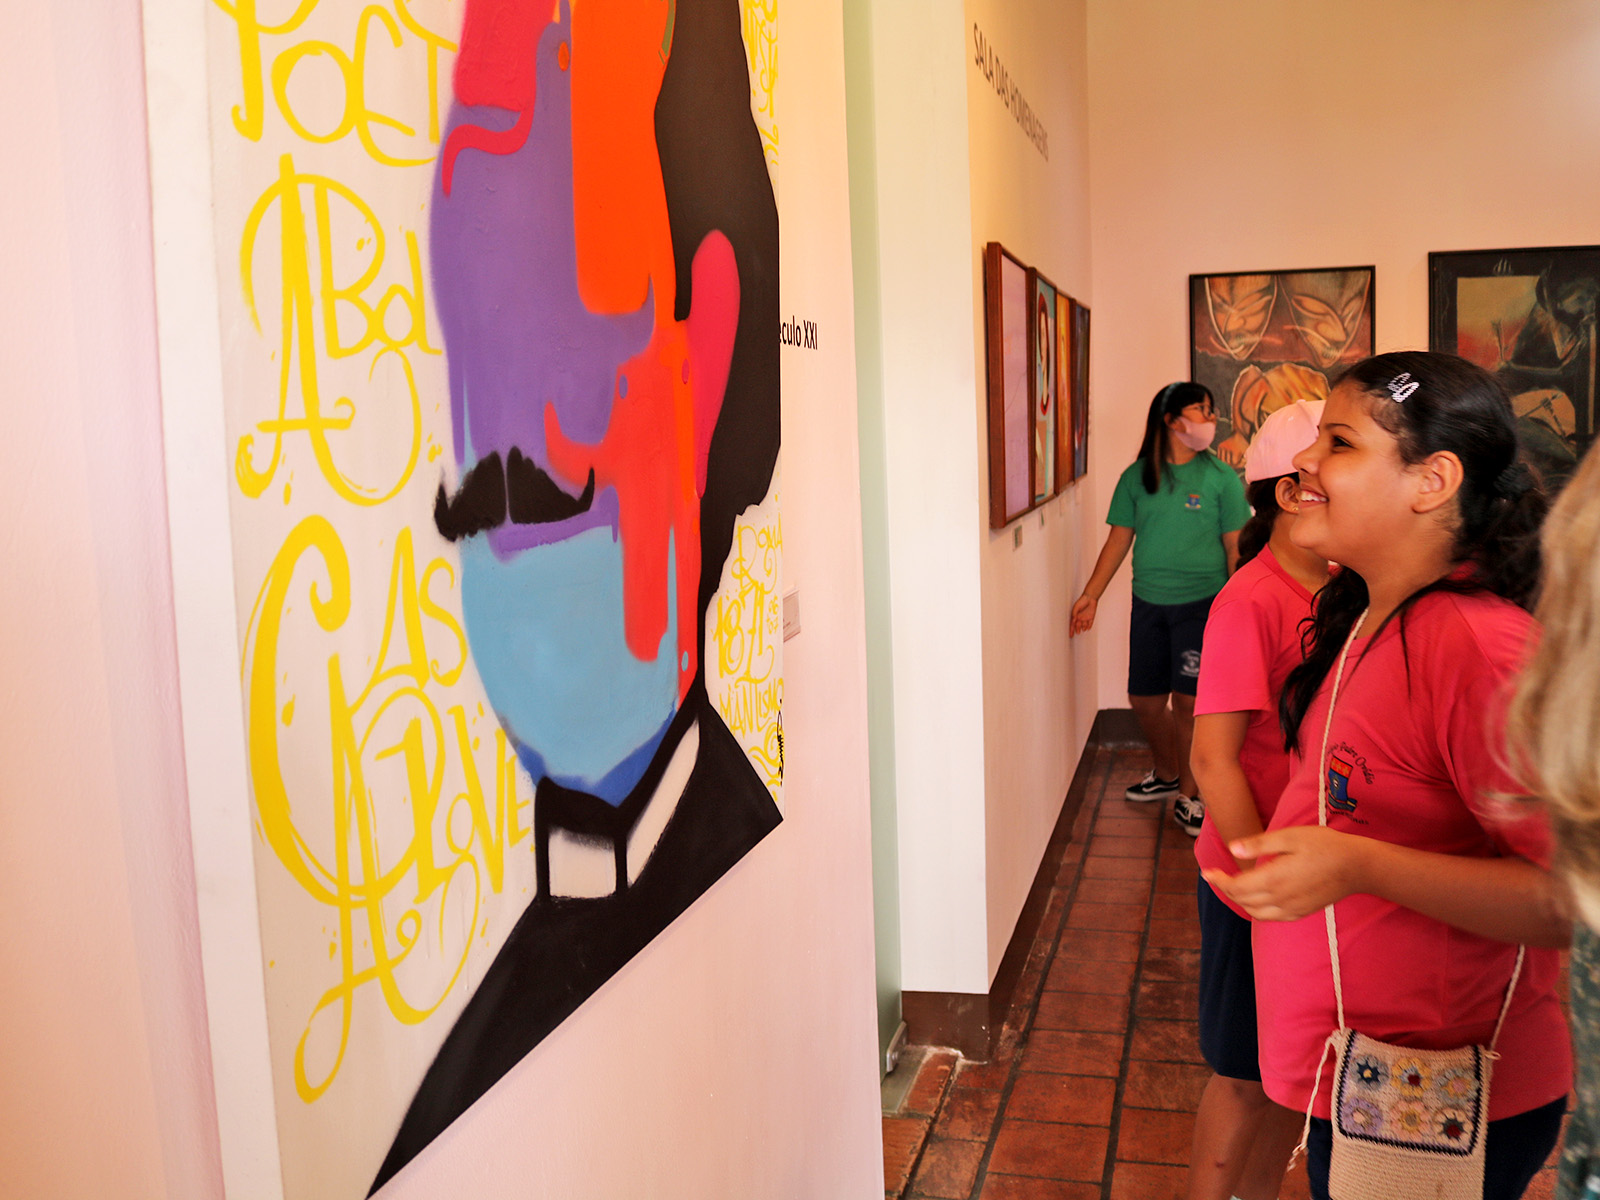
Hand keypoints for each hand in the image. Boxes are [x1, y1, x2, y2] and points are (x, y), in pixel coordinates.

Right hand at [1069, 593, 1096, 636]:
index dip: (1071, 630)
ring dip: (1083, 628)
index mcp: (1075, 615)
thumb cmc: (1082, 601)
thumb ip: (1074, 615)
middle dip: (1077, 629)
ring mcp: (1085, 618)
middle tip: (1077, 633)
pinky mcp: (1091, 617)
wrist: (1090, 598)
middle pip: (1078, 626)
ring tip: (1083, 629)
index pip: (1072, 624)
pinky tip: (1088, 629)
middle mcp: (1080, 617)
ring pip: (1084, 625)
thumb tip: (1073, 621)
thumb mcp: (1076, 608)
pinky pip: (1090, 623)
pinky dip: (1089, 626)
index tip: (1071, 635)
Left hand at [1202, 826, 1370, 921]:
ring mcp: (1292, 909)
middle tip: (1217, 876)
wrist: (1357, 867)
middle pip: (1242, 901)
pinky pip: (1272, 917)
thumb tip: (1232, 848)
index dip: (1218, 881)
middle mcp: (1281, 899)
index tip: (1207, 872)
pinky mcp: (1302, 912)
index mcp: (1275, 879)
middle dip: (1226, 889)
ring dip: (1240, 901)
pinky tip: (1257, 897)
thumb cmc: (1324, 845)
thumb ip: (1259, 844)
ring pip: (1255, 913)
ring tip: (1233, 886)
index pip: (1236, 887)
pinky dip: (1257, 910)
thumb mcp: (1290, 836)